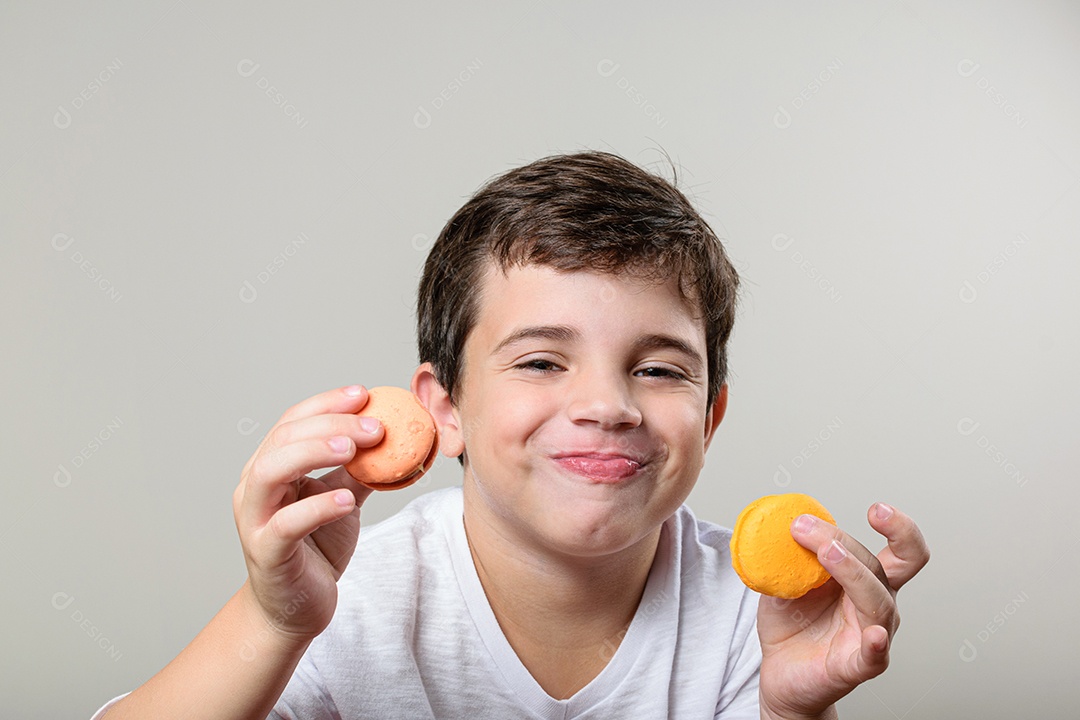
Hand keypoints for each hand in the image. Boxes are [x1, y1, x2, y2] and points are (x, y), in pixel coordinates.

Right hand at [232, 385, 384, 643]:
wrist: (295, 608)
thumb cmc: (315, 548)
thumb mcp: (342, 498)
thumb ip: (360, 469)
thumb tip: (397, 437)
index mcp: (272, 466)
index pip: (293, 421)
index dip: (327, 403)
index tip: (364, 394)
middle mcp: (255, 487)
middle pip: (283, 438)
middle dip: (330, 424)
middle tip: (374, 426)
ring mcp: (255, 519)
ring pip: (271, 471)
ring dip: (314, 452)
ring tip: (355, 448)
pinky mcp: (266, 552)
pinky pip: (286, 524)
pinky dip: (317, 506)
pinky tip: (346, 500)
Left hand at [756, 503, 929, 719]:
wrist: (779, 671)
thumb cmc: (790, 623)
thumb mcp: (784, 578)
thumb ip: (787, 552)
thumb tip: (779, 520)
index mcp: (866, 580)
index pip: (902, 552)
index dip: (900, 529)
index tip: (876, 509)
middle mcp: (877, 605)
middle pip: (880, 567)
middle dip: (844, 541)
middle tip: (805, 527)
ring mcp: (870, 635)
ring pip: (878, 602)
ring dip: (853, 572)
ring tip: (826, 553)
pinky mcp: (856, 666)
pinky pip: (874, 656)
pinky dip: (876, 644)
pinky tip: (873, 634)